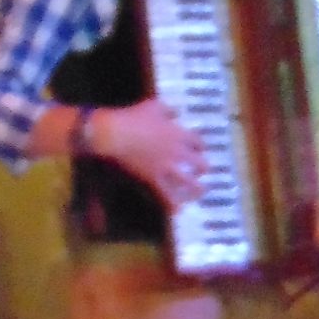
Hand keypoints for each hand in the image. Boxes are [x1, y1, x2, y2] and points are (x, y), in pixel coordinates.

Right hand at [88, 98, 206, 206]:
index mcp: (178, 134)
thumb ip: (169, 109)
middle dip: (203, 167)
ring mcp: (166, 167)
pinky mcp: (153, 179)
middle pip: (199, 162)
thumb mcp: (154, 106)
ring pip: (188, 182)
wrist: (115, 134)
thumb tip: (177, 112)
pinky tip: (177, 211)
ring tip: (201, 192)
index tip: (201, 148)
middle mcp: (177, 152)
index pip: (198, 141)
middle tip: (203, 170)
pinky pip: (165, 195)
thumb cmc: (133, 117)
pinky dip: (172, 204)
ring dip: (196, 188)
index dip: (201, 145)